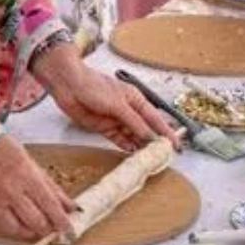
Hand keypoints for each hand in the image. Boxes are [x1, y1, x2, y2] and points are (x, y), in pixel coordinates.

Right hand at [0, 134, 75, 240]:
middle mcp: (12, 191)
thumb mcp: (36, 167)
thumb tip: (69, 207)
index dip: (62, 221)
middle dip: (48, 229)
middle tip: (52, 227)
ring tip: (35, 226)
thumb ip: (53, 190)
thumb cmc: (7, 152)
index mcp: (28, 178)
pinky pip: (1, 227)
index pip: (50, 206)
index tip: (68, 229)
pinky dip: (13, 229)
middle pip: (36, 221)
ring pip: (17, 229)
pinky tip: (18, 223)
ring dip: (30, 232)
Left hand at [31, 40, 176, 148]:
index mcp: (136, 100)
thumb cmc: (93, 85)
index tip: (175, 145)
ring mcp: (116, 120)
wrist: (68, 85)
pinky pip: (119, 140)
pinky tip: (133, 154)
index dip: (166, 133)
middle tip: (163, 157)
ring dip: (140, 147)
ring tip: (149, 160)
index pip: (156, 119)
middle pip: (145, 130)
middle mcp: (128, 110)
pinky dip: (126, 147)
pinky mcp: (104, 127)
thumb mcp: (119, 105)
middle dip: (154, 142)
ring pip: (133, 136)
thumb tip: (150, 137)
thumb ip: (135, 122)